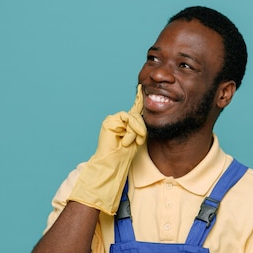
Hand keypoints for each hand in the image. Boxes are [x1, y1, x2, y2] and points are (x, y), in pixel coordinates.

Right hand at [67, 85, 146, 214]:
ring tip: (132, 142)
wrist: (112, 164)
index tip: (140, 89)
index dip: (138, 99)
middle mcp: (119, 120)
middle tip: (140, 140)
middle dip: (142, 128)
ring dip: (137, 130)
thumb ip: (140, 128)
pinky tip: (126, 140)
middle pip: (137, 115)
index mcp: (126, 123)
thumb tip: (143, 119)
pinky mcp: (109, 122)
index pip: (134, 110)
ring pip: (133, 117)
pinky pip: (126, 119)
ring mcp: (113, 120)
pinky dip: (130, 130)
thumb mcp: (137, 139)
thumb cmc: (124, 155)